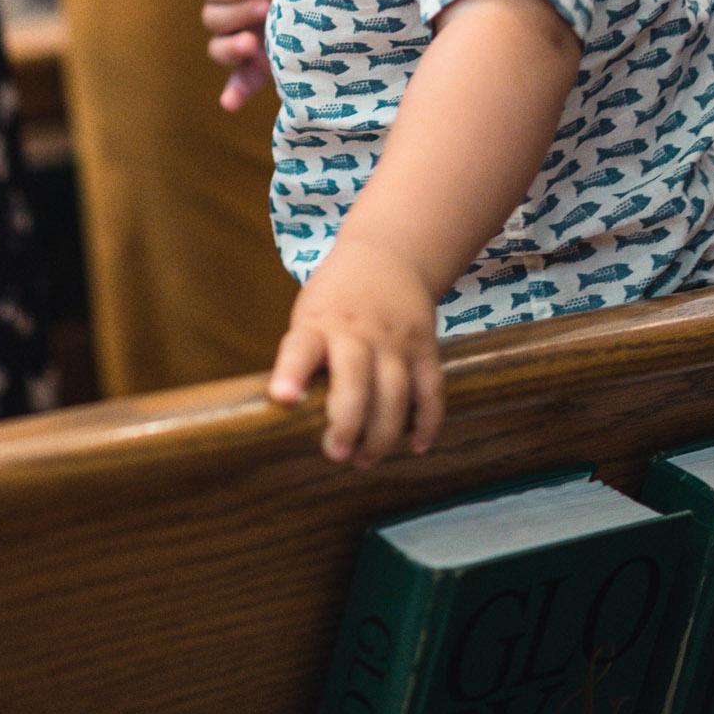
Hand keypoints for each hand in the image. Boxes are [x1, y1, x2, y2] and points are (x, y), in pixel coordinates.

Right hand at [201, 0, 283, 109]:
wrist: (342, 4)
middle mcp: (236, 14)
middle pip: (211, 17)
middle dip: (235, 12)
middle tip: (264, 8)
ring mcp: (244, 44)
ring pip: (217, 49)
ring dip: (230, 47)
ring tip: (252, 44)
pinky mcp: (259, 69)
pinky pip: (240, 83)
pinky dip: (233, 93)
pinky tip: (230, 104)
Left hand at [269, 235, 445, 465]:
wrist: (386, 254)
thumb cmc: (336, 298)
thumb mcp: (310, 314)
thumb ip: (307, 359)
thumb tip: (295, 419)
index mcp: (319, 322)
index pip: (301, 346)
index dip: (291, 373)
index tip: (282, 398)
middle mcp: (357, 330)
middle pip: (355, 375)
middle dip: (348, 419)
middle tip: (337, 453)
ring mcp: (395, 338)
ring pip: (395, 390)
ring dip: (383, 432)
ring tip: (366, 459)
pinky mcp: (424, 345)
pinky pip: (431, 387)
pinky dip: (428, 420)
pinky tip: (417, 445)